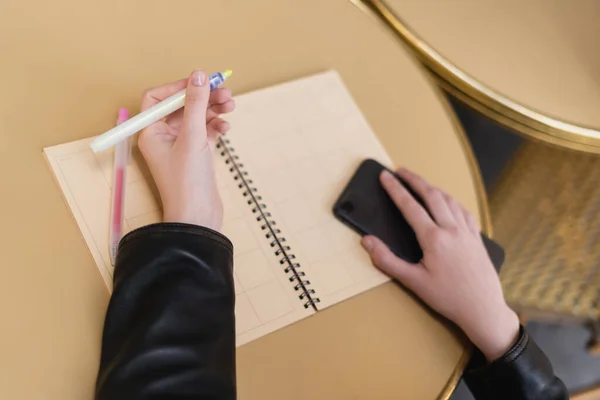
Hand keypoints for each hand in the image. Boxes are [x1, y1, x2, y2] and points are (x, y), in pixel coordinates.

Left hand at [138, 70, 234, 229]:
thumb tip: (199, 74)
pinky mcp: (196, 155)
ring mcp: (180, 147)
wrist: (198, 218)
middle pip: (182, 106)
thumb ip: (196, 103)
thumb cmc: (187, 182)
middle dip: (203, 97)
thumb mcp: (192, 137)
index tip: (200, 82)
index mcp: (151, 132)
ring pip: (197, 118)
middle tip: (226, 92)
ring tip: (231, 106)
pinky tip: (226, 128)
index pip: (158, 98)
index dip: (179, 87)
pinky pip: (206, 132)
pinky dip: (216, 126)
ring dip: (214, 110)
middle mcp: (162, 137)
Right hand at [361, 168, 518, 360]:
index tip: (385, 176)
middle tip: (400, 171)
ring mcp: (467, 231)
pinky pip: (463, 210)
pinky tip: (448, 201)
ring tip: (420, 182)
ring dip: (432, 187)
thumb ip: (387, 260)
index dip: (395, 189)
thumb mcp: (413, 282)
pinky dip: (451, 200)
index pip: (410, 206)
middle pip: (431, 195)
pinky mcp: (477, 238)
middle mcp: (451, 229)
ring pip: (449, 200)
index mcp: (433, 239)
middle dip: (414, 180)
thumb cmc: (447, 298)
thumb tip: (367, 241)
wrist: (483, 309)